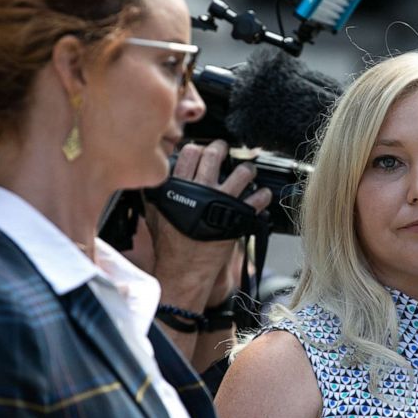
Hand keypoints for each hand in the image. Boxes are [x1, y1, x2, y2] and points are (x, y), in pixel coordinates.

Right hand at [147, 140, 271, 312]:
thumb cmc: (169, 244)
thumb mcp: (154, 213)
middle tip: (223, 149)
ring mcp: (222, 202)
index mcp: (179, 186)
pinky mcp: (238, 216)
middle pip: (214, 156)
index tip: (202, 150)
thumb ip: (157, 192)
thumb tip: (157, 176)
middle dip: (221, 148)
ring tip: (248, 171)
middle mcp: (202, 190)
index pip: (190, 153)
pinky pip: (258, 198)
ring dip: (247, 169)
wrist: (184, 268)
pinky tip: (262, 194)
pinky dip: (263, 194)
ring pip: (242, 173)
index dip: (197, 149)